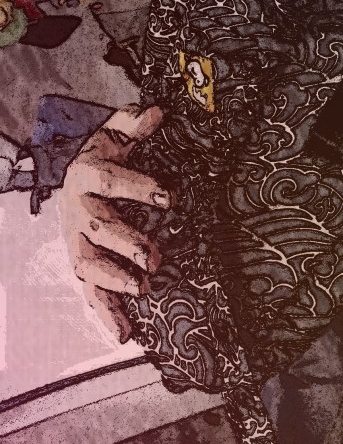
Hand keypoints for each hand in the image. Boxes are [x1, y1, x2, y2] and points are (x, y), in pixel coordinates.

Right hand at [60, 103, 169, 343]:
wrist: (73, 176)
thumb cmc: (105, 154)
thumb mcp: (116, 133)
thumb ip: (133, 122)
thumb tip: (157, 110)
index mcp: (87, 174)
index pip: (111, 181)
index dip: (138, 187)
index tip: (168, 196)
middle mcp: (78, 211)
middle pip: (99, 229)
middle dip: (127, 243)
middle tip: (155, 257)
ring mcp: (78, 241)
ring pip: (90, 265)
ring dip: (115, 280)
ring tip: (143, 291)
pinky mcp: (83, 264)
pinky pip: (91, 292)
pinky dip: (106, 313)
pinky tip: (125, 333)